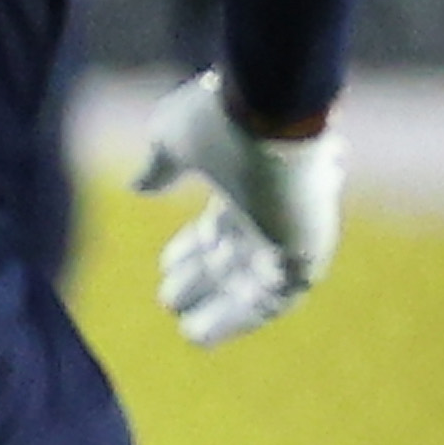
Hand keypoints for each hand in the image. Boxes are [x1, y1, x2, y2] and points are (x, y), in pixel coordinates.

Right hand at [133, 71, 339, 344]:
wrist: (269, 112)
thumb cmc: (222, 120)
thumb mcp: (174, 141)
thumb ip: (159, 167)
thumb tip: (139, 186)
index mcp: (247, 184)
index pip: (222, 228)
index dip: (191, 250)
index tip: (164, 267)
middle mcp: (273, 212)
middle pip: (237, 259)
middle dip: (203, 281)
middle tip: (169, 300)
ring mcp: (291, 233)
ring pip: (255, 285)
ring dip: (222, 309)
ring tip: (188, 331)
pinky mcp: (304, 254)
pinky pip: (275, 300)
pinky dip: (240, 318)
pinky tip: (203, 333)